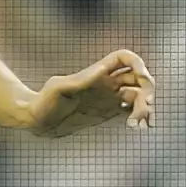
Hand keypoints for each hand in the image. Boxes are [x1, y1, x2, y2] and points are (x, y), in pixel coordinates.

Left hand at [27, 48, 153, 137]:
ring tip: (140, 126)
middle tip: (143, 111)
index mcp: (97, 73)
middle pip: (138, 78)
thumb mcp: (58, 89)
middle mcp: (107, 82)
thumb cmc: (44, 102)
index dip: (138, 64)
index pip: (125, 58)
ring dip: (146, 108)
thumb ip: (80, 80)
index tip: (142, 79)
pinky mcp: (108, 112)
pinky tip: (138, 128)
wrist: (38, 120)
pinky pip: (131, 110)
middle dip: (147, 92)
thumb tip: (101, 70)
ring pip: (138, 95)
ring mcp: (109, 97)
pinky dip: (140, 117)